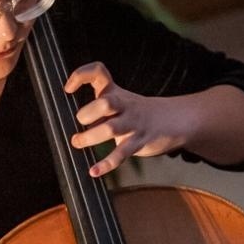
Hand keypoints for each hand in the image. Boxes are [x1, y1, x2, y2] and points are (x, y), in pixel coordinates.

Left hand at [64, 62, 200, 176]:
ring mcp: (133, 123)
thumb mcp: (120, 102)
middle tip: (80, 121)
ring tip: (78, 142)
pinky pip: (122, 154)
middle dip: (88, 112)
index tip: (68, 89)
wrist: (175, 119)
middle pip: (106, 102)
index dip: (81, 76)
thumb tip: (73, 126)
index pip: (98, 73)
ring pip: (111, 129)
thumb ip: (98, 109)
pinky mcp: (139, 141)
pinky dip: (107, 164)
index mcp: (116, 93)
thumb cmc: (138, 112)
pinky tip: (94, 171)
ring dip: (91, 137)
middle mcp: (124, 105)